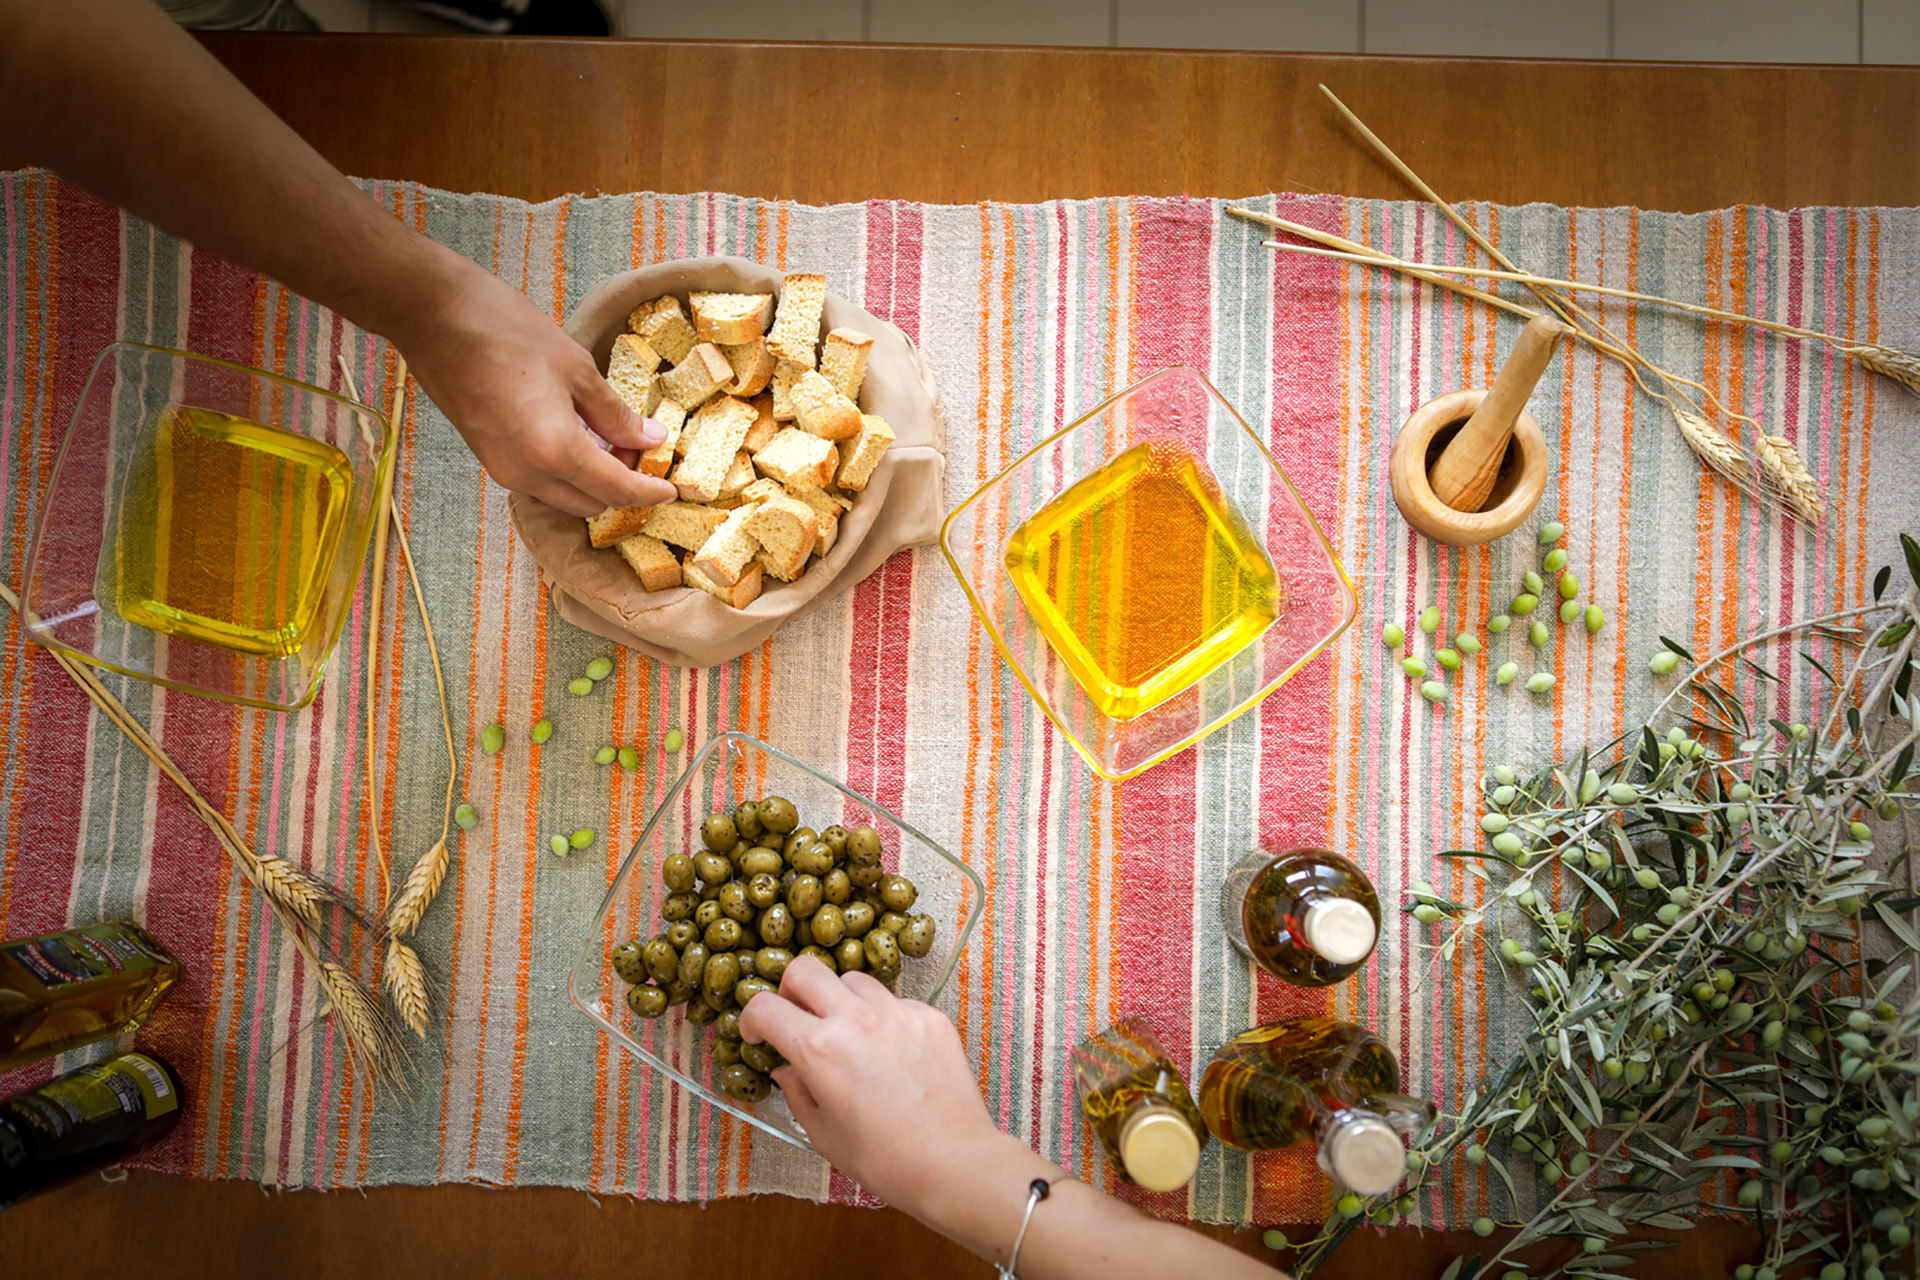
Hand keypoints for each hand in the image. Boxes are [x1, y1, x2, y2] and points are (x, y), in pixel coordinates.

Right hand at [389, 259, 678, 515]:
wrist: (433, 316)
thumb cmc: (505, 331)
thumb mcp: (576, 368)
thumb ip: (615, 413)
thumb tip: (649, 438)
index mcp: (554, 452)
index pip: (616, 490)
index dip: (648, 491)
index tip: (671, 486)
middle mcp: (526, 474)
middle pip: (590, 503)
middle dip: (621, 485)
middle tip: (640, 448)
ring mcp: (502, 469)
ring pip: (563, 495)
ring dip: (592, 479)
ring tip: (609, 436)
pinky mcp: (487, 457)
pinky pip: (538, 480)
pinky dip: (565, 469)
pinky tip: (577, 432)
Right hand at [739, 956, 1009, 1211]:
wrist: (953, 1162)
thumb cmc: (885, 1159)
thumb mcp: (824, 1134)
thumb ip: (797, 1093)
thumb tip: (786, 1070)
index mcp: (820, 1050)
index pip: (765, 1007)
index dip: (752, 1019)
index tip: (758, 1034)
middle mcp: (857, 1020)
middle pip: (805, 969)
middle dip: (790, 991)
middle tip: (797, 1020)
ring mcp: (897, 1013)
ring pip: (853, 979)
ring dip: (839, 1000)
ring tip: (847, 1034)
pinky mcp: (929, 1017)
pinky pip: (894, 1000)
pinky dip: (881, 1016)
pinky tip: (888, 1050)